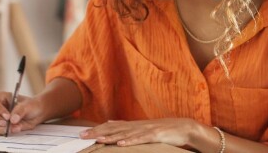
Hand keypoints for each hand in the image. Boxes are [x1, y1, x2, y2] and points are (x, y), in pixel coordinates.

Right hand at [0, 91, 43, 134]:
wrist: (37, 113)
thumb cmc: (31, 105)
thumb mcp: (28, 105)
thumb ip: (20, 111)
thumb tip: (12, 120)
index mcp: (0, 96)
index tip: (7, 116)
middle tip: (5, 123)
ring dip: (0, 128)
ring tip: (14, 127)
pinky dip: (4, 132)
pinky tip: (14, 129)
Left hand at [79, 118, 197, 146]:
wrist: (184, 127)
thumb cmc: (164, 130)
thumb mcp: (143, 129)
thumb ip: (127, 127)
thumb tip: (110, 123)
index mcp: (134, 125)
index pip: (111, 127)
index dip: (96, 130)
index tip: (82, 133)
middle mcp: (137, 125)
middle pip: (114, 129)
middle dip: (97, 132)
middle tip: (82, 136)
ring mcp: (146, 129)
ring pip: (125, 133)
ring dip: (109, 137)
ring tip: (96, 140)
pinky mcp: (155, 135)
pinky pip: (141, 139)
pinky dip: (130, 141)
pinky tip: (120, 143)